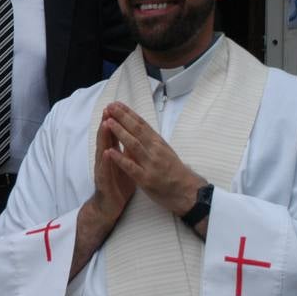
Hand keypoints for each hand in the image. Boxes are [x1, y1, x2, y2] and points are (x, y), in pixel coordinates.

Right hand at [87, 106, 136, 231]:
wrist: (109, 206)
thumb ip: (127, 152)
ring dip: (104, 138)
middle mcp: (105, 159)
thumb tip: (133, 138)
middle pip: (106, 138)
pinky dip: (105, 161)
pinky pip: (104, 170)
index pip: (114, 134)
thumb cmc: (118, 185)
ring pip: (102, 151)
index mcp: (113, 154)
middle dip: (108, 123)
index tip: (119, 107)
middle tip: (109, 109)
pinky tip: (106, 153)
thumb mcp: (125, 165)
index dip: (117, 121)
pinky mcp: (103, 182)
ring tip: (105, 124)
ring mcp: (102, 170)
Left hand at [99, 102, 203, 217]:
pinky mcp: (146, 179)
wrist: (188, 191)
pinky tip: (109, 152)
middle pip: (137, 130)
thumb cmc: (174, 171)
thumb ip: (150, 141)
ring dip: (120, 132)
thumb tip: (137, 127)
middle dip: (122, 117)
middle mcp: (155, 150)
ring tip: (108, 122)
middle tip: (110, 106)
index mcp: (158, 142)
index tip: (116, 104)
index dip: (128, 113)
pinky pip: (131, 167)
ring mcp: (150, 164)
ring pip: (133, 145)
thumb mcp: (164, 151)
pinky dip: (120, 159)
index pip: (141, 124)